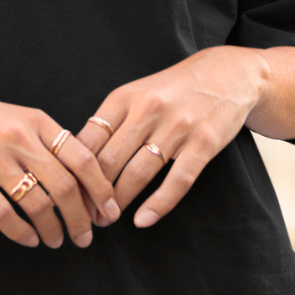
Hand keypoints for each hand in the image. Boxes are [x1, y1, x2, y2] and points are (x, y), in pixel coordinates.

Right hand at [0, 90, 120, 248]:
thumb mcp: (13, 115)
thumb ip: (43, 138)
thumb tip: (78, 173)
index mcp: (35, 120)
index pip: (82, 158)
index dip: (101, 189)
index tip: (109, 211)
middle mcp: (18, 138)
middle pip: (65, 186)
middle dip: (81, 218)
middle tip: (86, 237)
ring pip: (37, 204)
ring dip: (53, 229)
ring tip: (56, 241)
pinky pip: (3, 214)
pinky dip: (21, 232)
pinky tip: (28, 240)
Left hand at [76, 46, 268, 227]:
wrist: (226, 73)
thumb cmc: (173, 88)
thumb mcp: (137, 93)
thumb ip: (112, 121)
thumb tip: (80, 158)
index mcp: (125, 97)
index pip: (89, 139)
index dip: (75, 171)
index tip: (68, 192)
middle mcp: (148, 109)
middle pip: (110, 160)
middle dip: (93, 193)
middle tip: (84, 215)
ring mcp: (177, 126)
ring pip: (139, 173)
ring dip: (119, 202)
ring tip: (107, 220)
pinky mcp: (204, 143)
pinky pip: (177, 181)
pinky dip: (158, 205)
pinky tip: (143, 220)